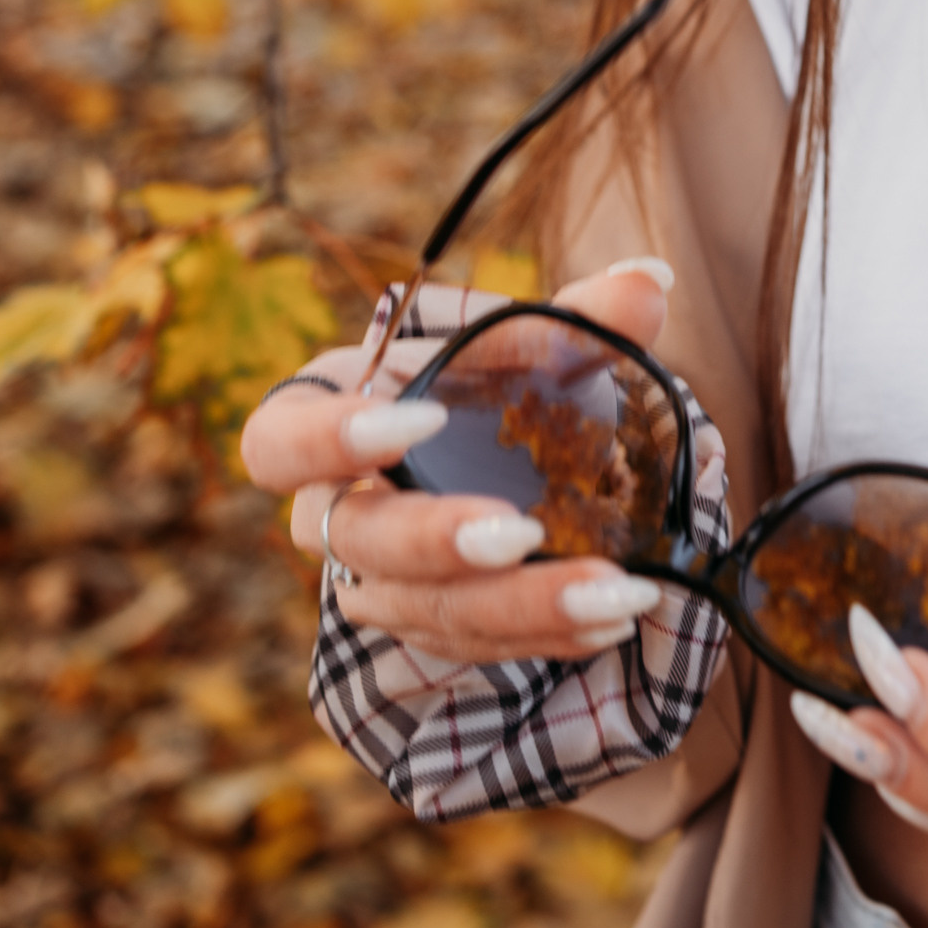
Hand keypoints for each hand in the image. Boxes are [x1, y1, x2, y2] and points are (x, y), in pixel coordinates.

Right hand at [239, 261, 696, 662]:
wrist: (481, 458)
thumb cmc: (475, 383)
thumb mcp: (516, 343)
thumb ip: (576, 318)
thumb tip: (651, 280)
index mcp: (320, 420)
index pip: (277, 443)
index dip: (327, 440)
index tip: (421, 419)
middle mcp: (332, 513)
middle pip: (355, 542)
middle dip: (435, 542)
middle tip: (517, 533)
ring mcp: (376, 582)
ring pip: (424, 610)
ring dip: (520, 606)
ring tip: (614, 593)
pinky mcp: (428, 628)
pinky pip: (476, 647)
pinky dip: (546, 634)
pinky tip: (610, 621)